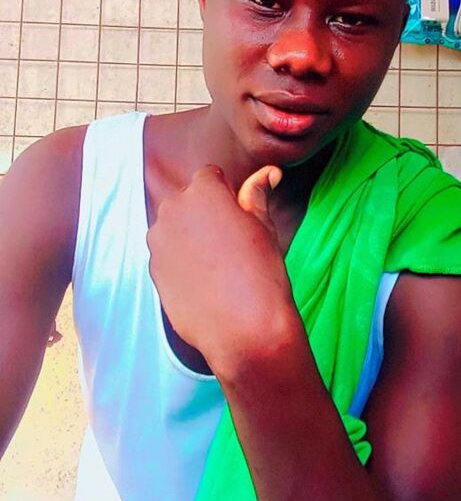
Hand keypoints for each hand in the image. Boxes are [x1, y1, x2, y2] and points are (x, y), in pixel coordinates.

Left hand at [147, 164, 295, 377]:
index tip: (239, 217)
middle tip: (230, 241)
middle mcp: (173, 209)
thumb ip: (257, 193)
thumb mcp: (264, 226)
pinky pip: (167, 254)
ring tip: (217, 264)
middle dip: (204, 213)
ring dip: (190, 236)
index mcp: (203, 190)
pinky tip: (204, 281)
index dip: (227, 195)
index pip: (210, 176)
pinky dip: (181, 262)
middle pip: (188, 200)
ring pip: (175, 227)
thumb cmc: (260, 272)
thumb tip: (269, 172)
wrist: (243, 328)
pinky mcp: (152, 269)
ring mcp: (158, 240)